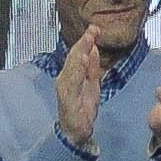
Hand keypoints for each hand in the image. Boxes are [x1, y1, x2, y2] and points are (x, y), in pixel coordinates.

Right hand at [55, 29, 102, 152]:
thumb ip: (93, 67)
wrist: (76, 132)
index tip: (96, 28)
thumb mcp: (92, 84)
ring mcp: (65, 89)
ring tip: (88, 41)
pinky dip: (78, 71)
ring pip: (72, 67)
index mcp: (72, 74)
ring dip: (80, 53)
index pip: (79, 54)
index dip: (86, 41)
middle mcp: (65, 79)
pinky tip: (84, 61)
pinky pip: (73, 83)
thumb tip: (94, 47)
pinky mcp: (67, 99)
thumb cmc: (82, 107)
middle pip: (74, 57)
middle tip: (93, 29)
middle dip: (83, 43)